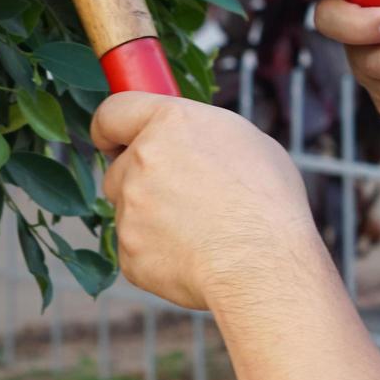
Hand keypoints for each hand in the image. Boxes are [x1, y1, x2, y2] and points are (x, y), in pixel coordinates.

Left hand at [92, 93, 319, 310]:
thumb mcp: (246, 142)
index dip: (110, 128)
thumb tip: (188, 142)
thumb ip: (199, 135)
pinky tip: (194, 256)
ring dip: (150, 217)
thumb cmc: (269, 202)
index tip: (112, 140)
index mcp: (170, 122)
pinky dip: (157, 252)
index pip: (112, 112)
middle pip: (120, 167)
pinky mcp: (128, 252)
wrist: (264, 266)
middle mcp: (142, 160)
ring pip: (128, 209)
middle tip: (183, 196)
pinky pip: (135, 248)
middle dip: (141, 180)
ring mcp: (130, 209)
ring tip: (199, 231)